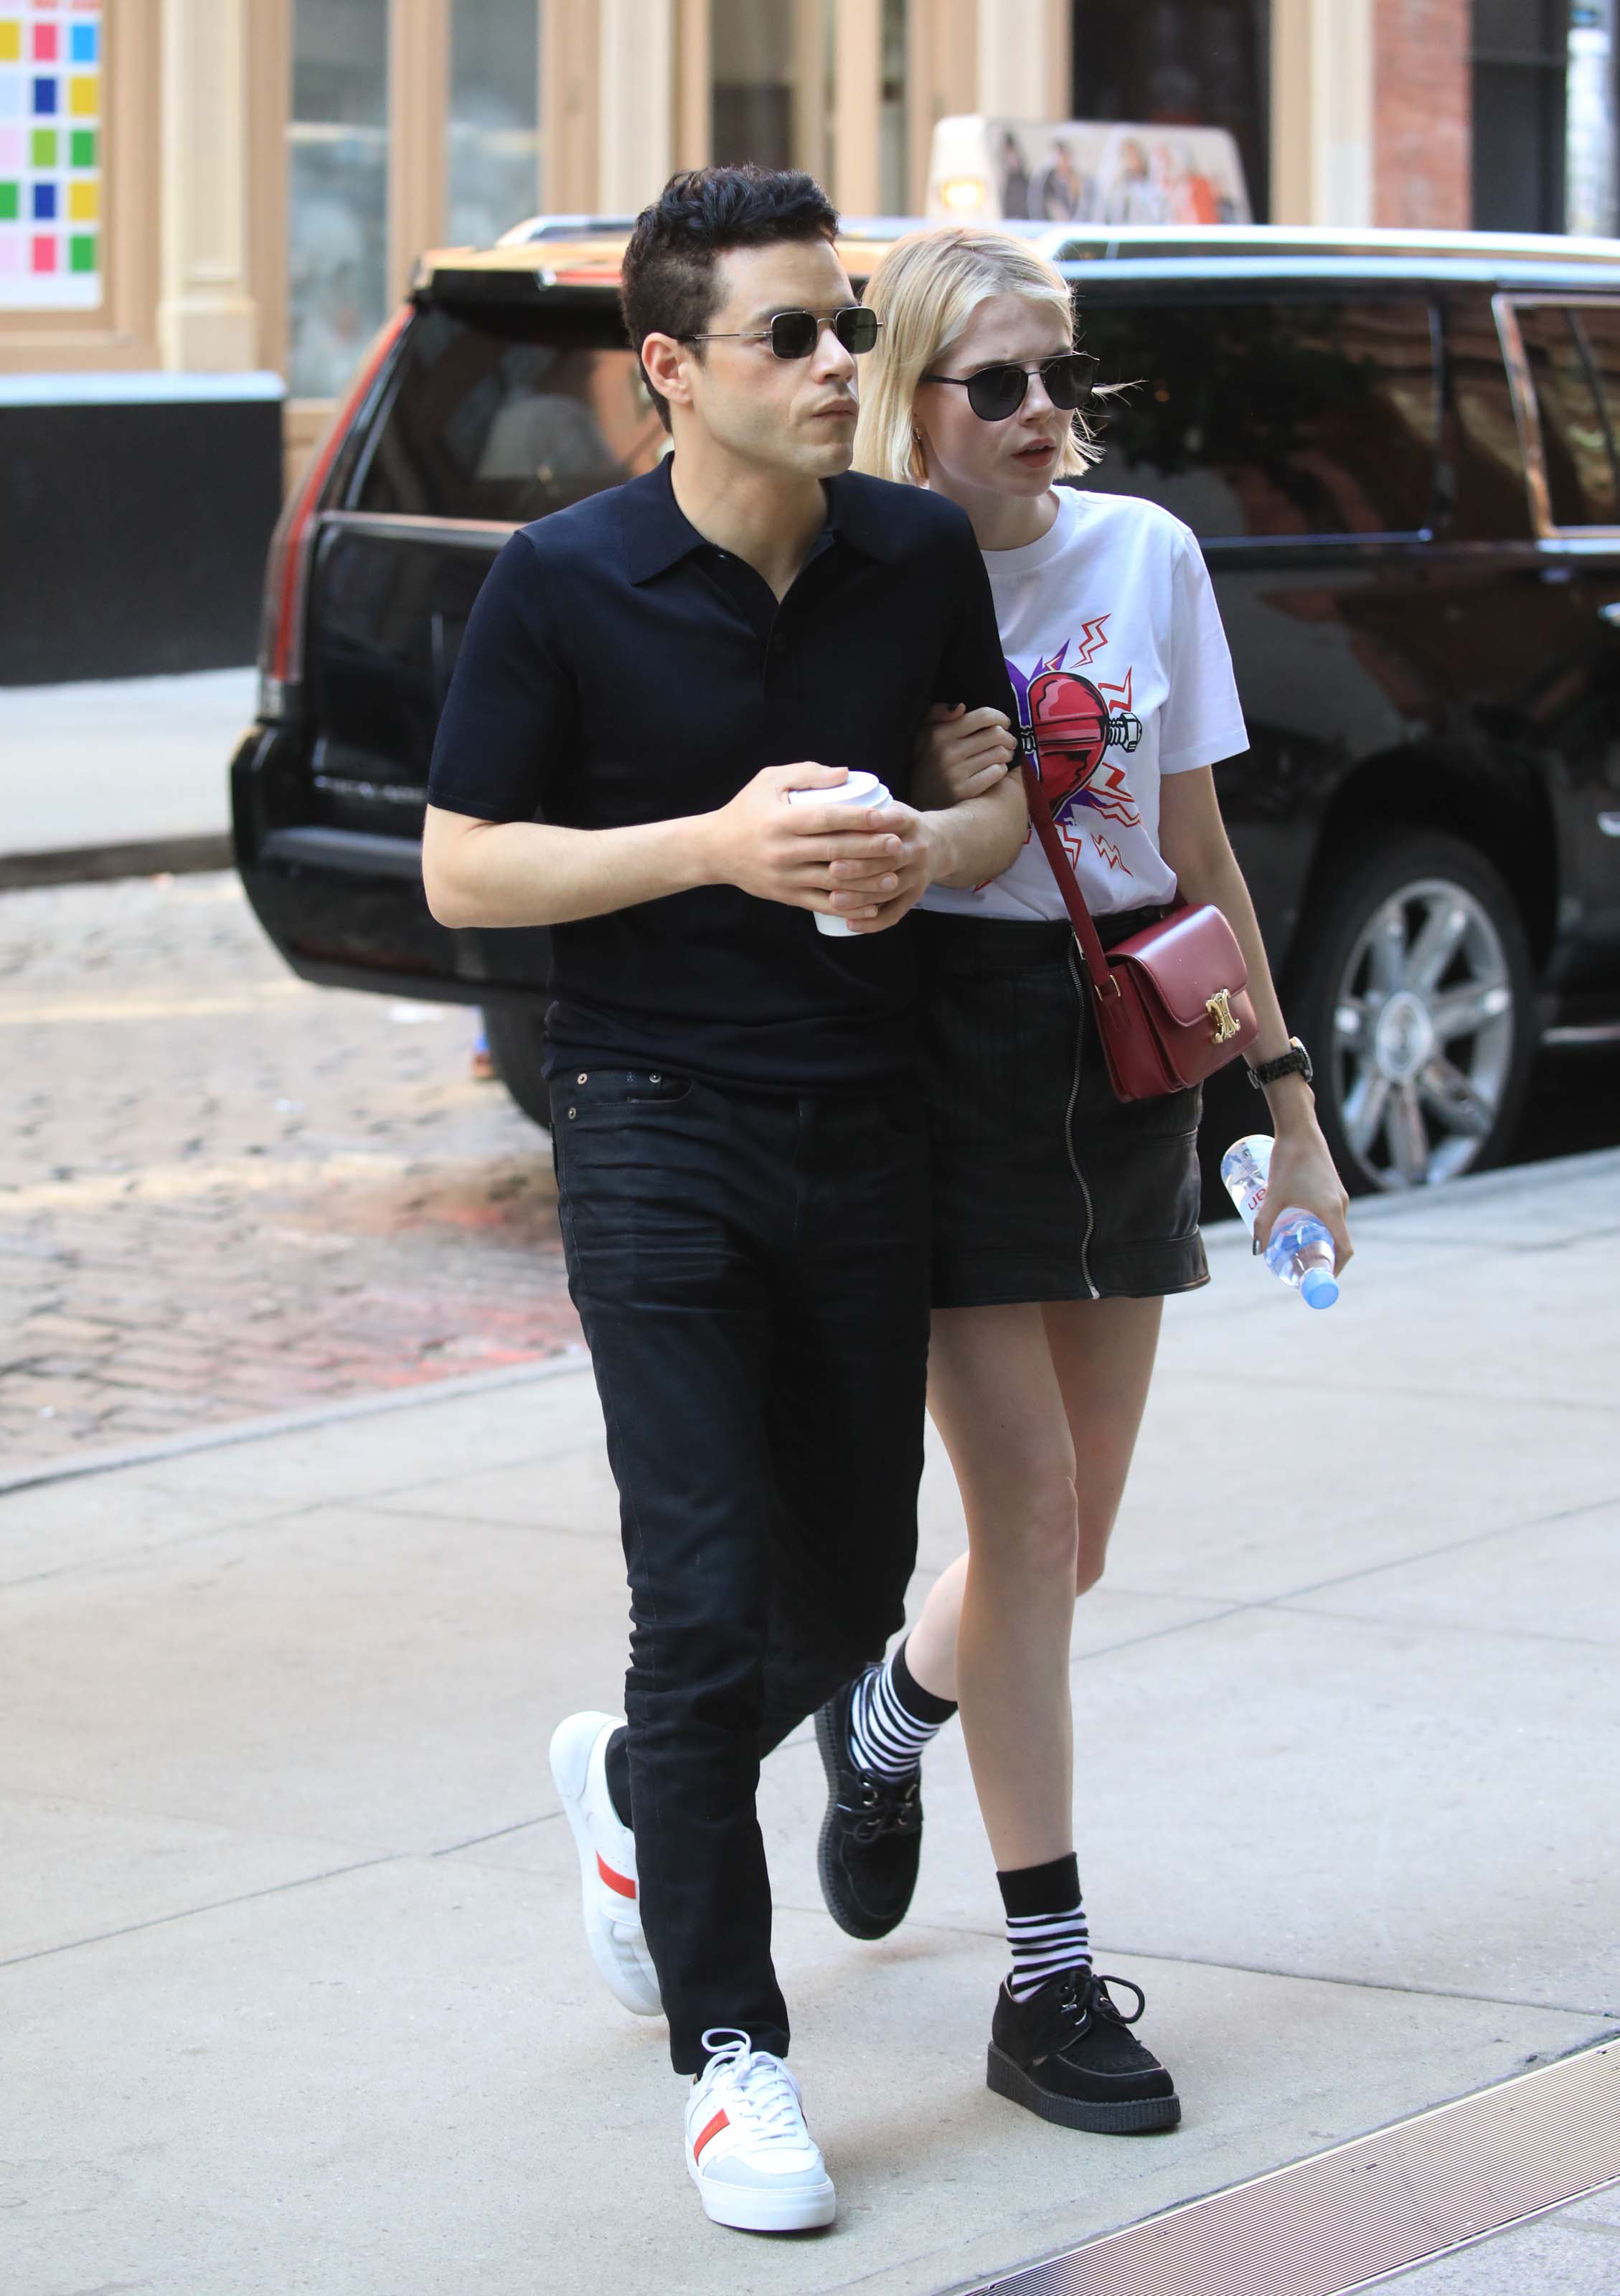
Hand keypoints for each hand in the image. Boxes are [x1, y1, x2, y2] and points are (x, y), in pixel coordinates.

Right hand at [699, 762, 905, 922]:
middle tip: (898, 843)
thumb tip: (847, 774)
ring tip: (893, 876)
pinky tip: (871, 906)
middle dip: (870, 848)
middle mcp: (784, 850)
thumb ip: (807, 774)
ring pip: (833, 882)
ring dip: (866, 882)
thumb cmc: (746, 810)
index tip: (885, 815)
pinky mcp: (786, 896)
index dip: (858, 817)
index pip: (827, 818)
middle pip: (835, 851)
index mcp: (781, 820)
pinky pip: (822, 904)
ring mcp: (786, 877)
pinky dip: (848, 908)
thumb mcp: (769, 781)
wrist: (713, 849)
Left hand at [838, 802, 939, 933]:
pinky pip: (895, 913)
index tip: (842, 832)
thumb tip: (819, 799)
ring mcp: (917, 876)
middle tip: (832, 869)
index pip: (891, 824)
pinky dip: (873, 922)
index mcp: (909, 822)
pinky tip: (851, 924)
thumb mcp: (891, 808)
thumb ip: (864, 808)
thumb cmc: (899, 825)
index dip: (868, 829)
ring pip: (889, 889)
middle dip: (860, 866)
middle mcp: (917, 849)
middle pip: (889, 860)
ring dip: (862, 897)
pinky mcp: (915, 897)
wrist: (940, 844)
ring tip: (834, 899)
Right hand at [912, 703, 1017, 807]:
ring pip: (999, 753)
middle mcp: (948, 752)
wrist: (920, 801)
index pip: (983, 716)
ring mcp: (956, 773)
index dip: (1000, 717)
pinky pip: (996, 772)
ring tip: (1005, 755)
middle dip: (1007, 736)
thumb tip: (961, 707)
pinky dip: (1001, 769)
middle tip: (1009, 741)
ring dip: (1007, 753)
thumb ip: (936, 713)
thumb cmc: (927, 762)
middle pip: (996, 734)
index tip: (1004, 723)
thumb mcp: (923, 734)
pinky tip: (997, 769)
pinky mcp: (965, 791)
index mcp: (940, 733)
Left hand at [1256, 1104, 1353, 1269]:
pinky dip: (1319, 1223)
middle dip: (1321, 1255)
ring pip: (1333, 1225)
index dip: (1335, 1267)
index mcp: (1333, 1211)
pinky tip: (1298, 1222)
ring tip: (1296, 1246)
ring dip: (1319, 1238)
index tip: (1320, 1277)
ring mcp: (1338, 1194)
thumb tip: (1257, 1249)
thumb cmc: (1288, 1161)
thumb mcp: (1273, 1195)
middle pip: (1338, 1239)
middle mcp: (1340, 1204)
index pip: (1344, 1249)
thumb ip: (1264, 1223)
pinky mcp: (1331, 1185)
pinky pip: (1330, 1212)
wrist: (1299, 1128)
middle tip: (1301, 1264)